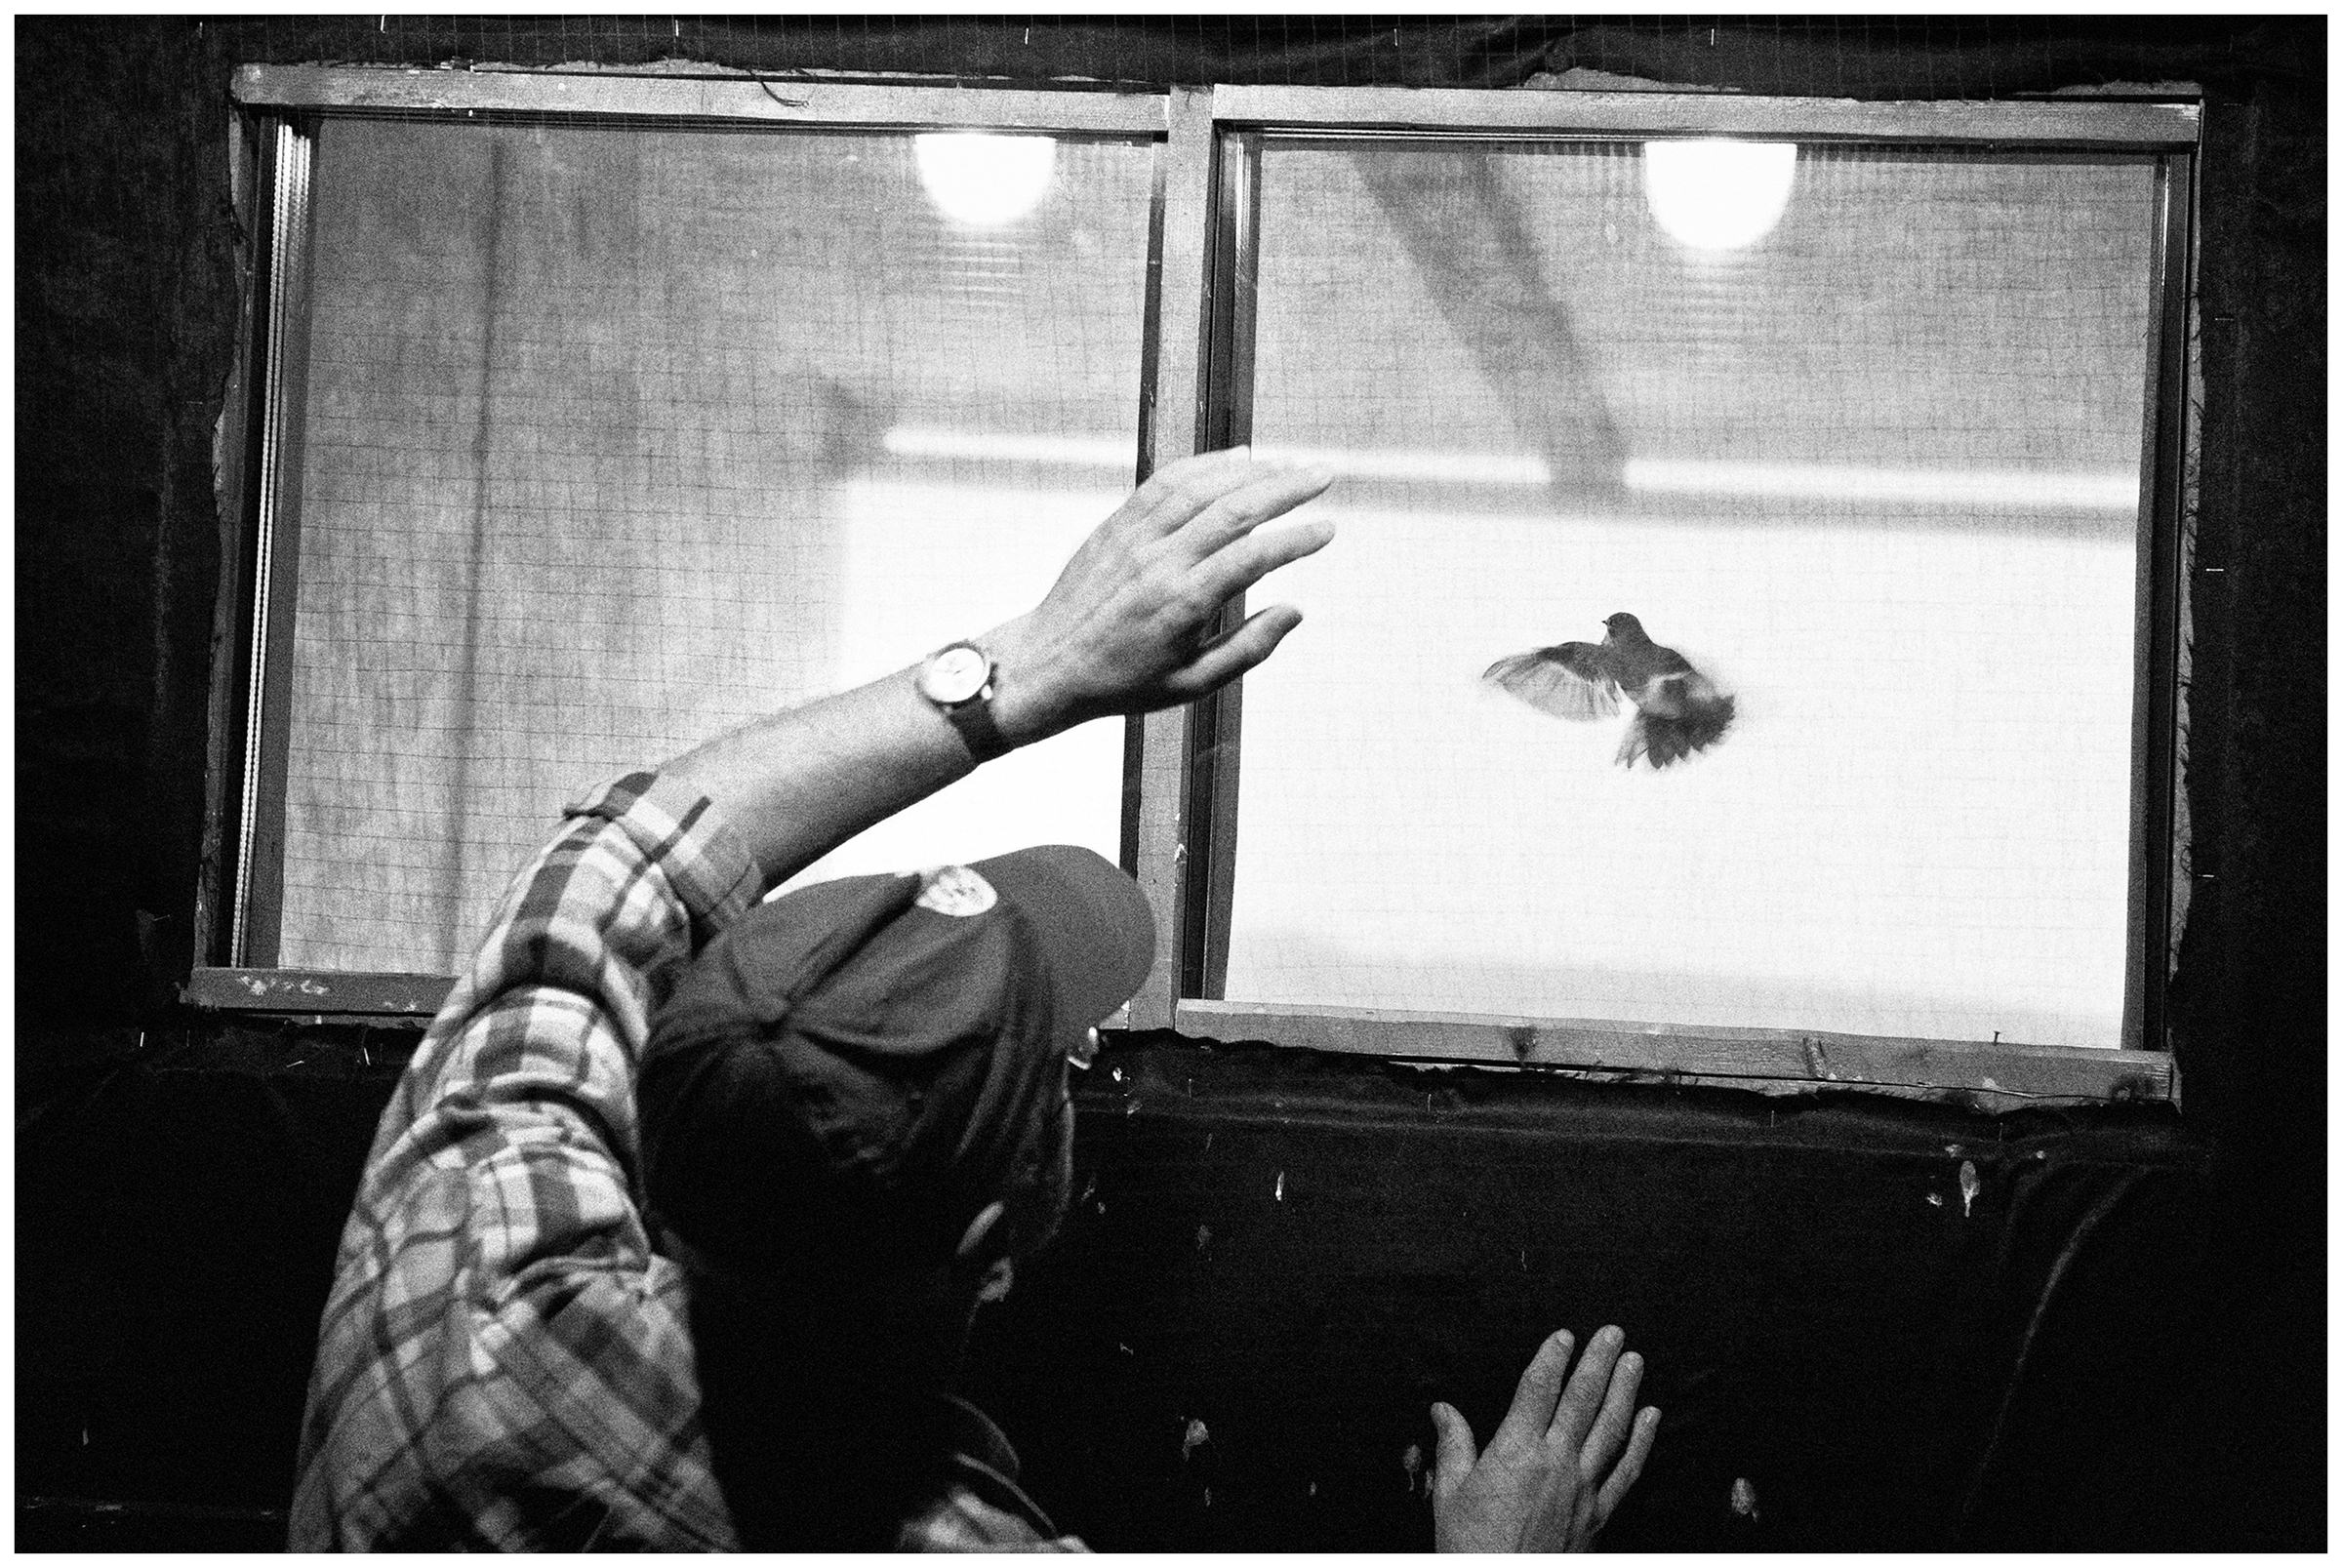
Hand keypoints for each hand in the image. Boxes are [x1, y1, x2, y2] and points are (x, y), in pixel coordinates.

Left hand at [979, 447, 1334, 743]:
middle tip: (1324, 475)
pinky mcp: (1117, 525)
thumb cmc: (1123, 682)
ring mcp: (1135, 538)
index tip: (1327, 529)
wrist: (1048, 664)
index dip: (1295, 540)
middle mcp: (1159, 562)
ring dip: (1250, 471)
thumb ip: (1249, 649)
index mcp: (1182, 605)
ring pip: (1200, 487)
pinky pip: (1165, 483)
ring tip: (1288, 465)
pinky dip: (1204, 465)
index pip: (1252, 558)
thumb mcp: (1191, 684)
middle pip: (1234, 510)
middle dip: (1286, 488)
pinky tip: (1236, 459)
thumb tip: (1296, 612)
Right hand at [1429, 1325, 1659, 1552]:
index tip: (1564, 1335)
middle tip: (1613, 1333)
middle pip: (1582, 1400)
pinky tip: (1650, 1418)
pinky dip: (1641, 1442)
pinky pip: (1625, 1470)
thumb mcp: (1450, 1494)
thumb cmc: (1472, 1549)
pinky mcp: (1597, 1514)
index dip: (1552, 1357)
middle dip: (1598, 1361)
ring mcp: (1581, 1488)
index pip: (1538, 1389)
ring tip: (1634, 1361)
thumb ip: (1453, 1446)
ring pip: (1609, 1428)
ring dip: (1624, 1390)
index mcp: (1516, 1452)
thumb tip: (1444, 1410)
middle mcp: (1554, 1463)